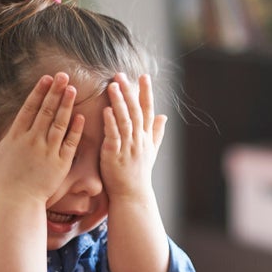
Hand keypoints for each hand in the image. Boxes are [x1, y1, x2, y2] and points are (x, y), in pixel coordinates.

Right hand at [0, 73, 83, 204]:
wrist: (18, 201)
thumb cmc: (4, 180)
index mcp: (16, 136)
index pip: (29, 108)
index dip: (39, 92)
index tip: (46, 78)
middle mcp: (32, 140)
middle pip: (46, 111)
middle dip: (55, 92)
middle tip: (64, 76)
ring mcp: (48, 151)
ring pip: (59, 123)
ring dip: (66, 105)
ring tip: (73, 89)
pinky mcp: (61, 163)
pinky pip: (70, 142)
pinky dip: (76, 129)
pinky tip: (81, 116)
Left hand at [100, 73, 166, 201]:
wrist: (132, 195)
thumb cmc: (139, 174)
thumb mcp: (151, 152)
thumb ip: (156, 133)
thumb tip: (164, 116)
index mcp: (146, 137)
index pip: (148, 110)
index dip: (146, 93)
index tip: (144, 76)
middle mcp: (139, 140)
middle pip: (136, 111)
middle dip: (129, 92)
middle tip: (121, 75)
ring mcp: (128, 147)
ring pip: (125, 121)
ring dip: (119, 102)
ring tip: (112, 86)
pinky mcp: (114, 155)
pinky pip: (114, 136)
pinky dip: (110, 123)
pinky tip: (106, 110)